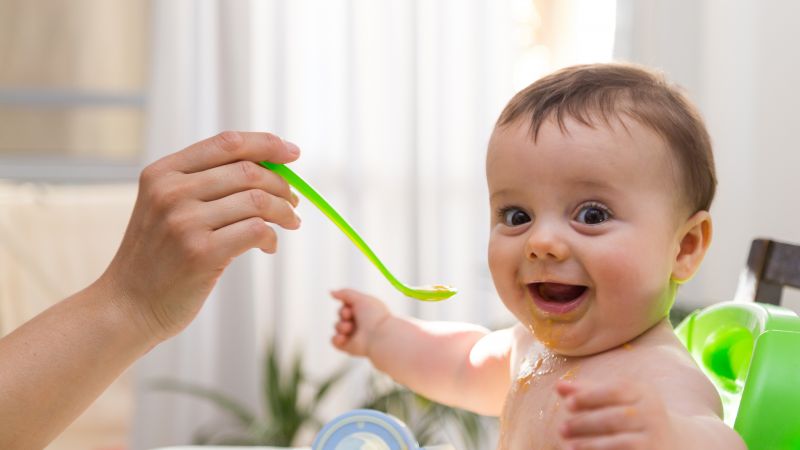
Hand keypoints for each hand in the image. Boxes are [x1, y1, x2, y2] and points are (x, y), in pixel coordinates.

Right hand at [101, 131, 301, 340]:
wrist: (127, 305)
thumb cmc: (157, 257)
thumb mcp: (165, 207)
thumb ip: (204, 184)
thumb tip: (270, 169)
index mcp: (163, 173)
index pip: (226, 143)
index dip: (266, 144)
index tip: (292, 152)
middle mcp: (171, 192)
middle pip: (248, 171)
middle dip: (281, 184)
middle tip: (293, 201)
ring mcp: (185, 222)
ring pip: (258, 200)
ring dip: (284, 211)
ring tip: (289, 222)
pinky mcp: (201, 253)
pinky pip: (257, 230)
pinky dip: (272, 237)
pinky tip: (268, 246)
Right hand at [331, 288, 390, 356]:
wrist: (379, 336)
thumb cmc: (374, 316)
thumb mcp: (361, 299)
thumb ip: (346, 293)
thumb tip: (331, 292)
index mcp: (364, 312)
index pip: (347, 305)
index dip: (345, 306)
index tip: (351, 309)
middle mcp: (360, 323)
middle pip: (340, 315)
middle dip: (342, 314)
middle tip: (350, 317)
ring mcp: (354, 335)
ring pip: (337, 327)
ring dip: (341, 326)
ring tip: (350, 328)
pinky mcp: (349, 347)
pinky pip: (334, 342)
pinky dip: (336, 339)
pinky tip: (343, 337)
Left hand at [556, 379, 674, 449]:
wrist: (673, 443)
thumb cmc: (632, 416)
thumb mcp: (615, 400)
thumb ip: (587, 391)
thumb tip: (558, 385)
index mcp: (642, 392)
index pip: (616, 390)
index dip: (590, 396)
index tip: (567, 404)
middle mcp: (652, 413)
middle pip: (615, 417)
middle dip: (585, 423)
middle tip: (561, 429)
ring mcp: (655, 437)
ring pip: (620, 442)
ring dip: (591, 444)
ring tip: (568, 446)